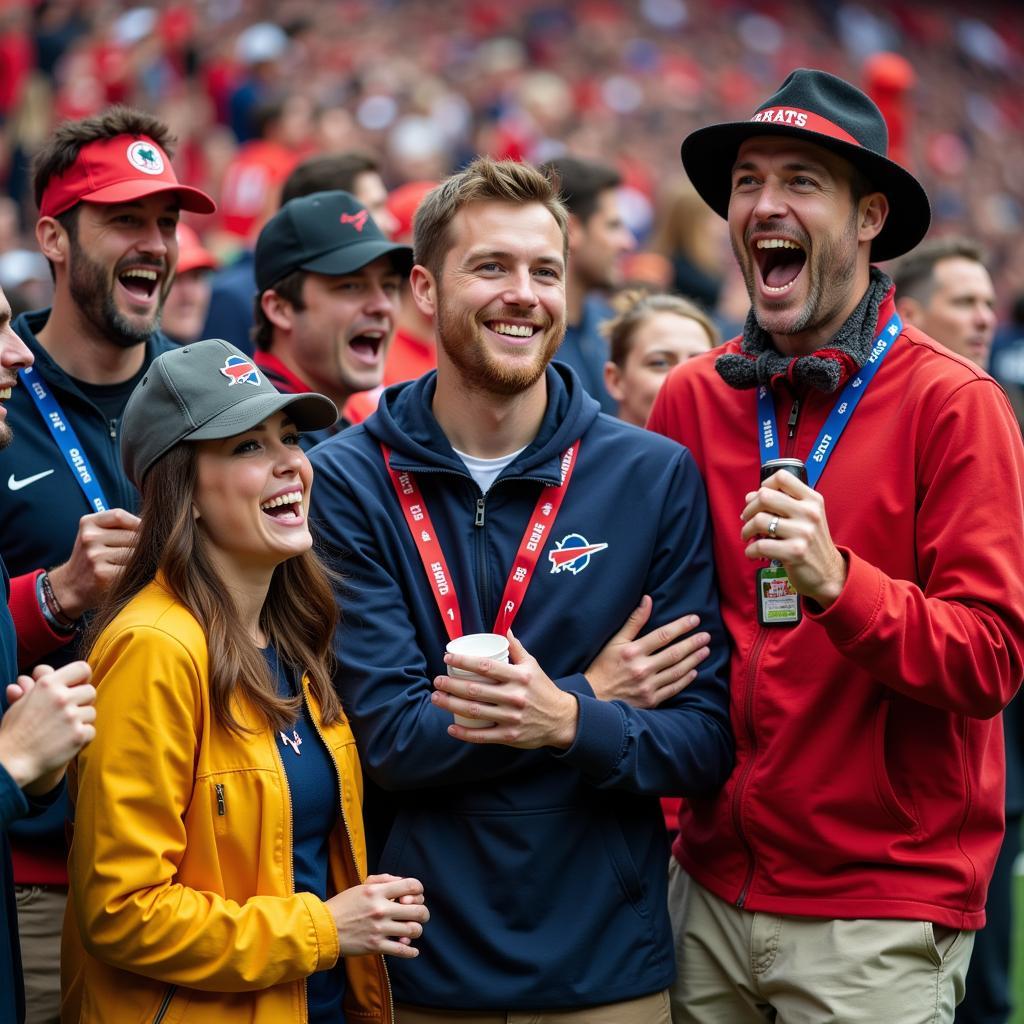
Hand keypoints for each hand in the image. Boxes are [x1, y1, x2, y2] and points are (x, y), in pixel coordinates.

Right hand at [0, 661, 94, 794]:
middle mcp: (61, 697)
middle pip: (91, 691)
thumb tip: (41, 672)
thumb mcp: (21, 702)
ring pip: (92, 712)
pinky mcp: (78, 735)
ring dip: (82, 721)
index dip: (83, 678)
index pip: (82, 668)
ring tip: (64, 729)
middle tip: (69, 712)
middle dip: (82, 702)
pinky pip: (91, 731)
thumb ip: (35, 686)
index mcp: (48, 684)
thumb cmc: (14, 731)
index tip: (78, 687)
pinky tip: (66, 741)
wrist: (11, 761)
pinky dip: (82, 737)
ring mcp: (71, 716)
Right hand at [47, 509, 140, 618]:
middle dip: (142, 545)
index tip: (145, 532)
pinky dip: (137, 572)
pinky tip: (132, 575)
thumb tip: (154, 524)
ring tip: (136, 564)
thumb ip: (119, 525)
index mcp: (88, 523)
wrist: (71, 586)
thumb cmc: (93, 557)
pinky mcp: (103, 573)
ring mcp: (95, 555)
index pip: (120, 516)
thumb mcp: (97, 534)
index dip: (137, 523)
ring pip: (135, 552)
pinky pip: (132, 568)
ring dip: (142, 559)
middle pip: (132, 535)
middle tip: (143, 553)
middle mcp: (89, 537)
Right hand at [325, 874, 428, 958]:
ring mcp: (379, 929)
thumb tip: (401, 882)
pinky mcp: (375, 946)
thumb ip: (383, 880)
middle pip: (418, 911)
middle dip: (423, 913)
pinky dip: (411, 951)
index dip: (419, 890)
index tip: (416, 896)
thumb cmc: (343, 905)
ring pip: (413, 930)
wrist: (323, 929)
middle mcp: (380, 909)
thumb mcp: (361, 886)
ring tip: (411, 930)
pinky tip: (413, 950)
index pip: (411, 886)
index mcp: (377, 891)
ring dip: (416, 930)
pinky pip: (401, 950)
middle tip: (420, 915)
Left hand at [432, 630, 578, 748]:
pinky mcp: (510, 736)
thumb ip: (516, 648)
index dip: (463, 661)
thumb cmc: (542, 689)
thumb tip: (503, 628)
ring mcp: (512, 718)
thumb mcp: (532, 665)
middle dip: (451, 684)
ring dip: (451, 705)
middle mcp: (515, 696)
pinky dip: (465, 733)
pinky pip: (483, 736)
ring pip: (475, 711)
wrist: (561, 719)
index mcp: (520, 676)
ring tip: (436, 698)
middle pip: (475, 690)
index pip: (486, 666)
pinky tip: (451, 727)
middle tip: (437, 681)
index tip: (447, 658)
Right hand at [584, 596, 709, 707]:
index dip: (682, 626)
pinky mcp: (651, 700)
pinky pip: (673, 688)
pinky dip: (685, 679)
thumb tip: (648, 600)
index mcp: (633, 651)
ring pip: (677, 671)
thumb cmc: (603, 667)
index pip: (663, 635)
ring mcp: (648, 686)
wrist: (593, 699)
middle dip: (693, 643)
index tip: (695, 620)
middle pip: (674, 653)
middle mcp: (642, 668)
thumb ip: (634, 622)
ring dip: (694, 660)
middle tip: (706, 635)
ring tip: (705, 650)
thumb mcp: (614, 642)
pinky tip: (694, 671)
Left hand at [740, 470, 846, 606]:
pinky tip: (753, 553)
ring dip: (745, 530)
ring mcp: (803, 532)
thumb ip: (780, 504)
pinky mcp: (795, 552)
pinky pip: (760, 545)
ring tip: (748, 537)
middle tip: (746, 520)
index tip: (759, 499)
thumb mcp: (805, 518)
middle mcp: (809, 513)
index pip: (782, 477)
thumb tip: (749, 496)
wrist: (829, 573)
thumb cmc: (811, 543)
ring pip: (759, 520)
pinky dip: (750, 550)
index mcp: (812, 500)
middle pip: (765, 497)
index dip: (763, 486)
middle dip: (748, 509)